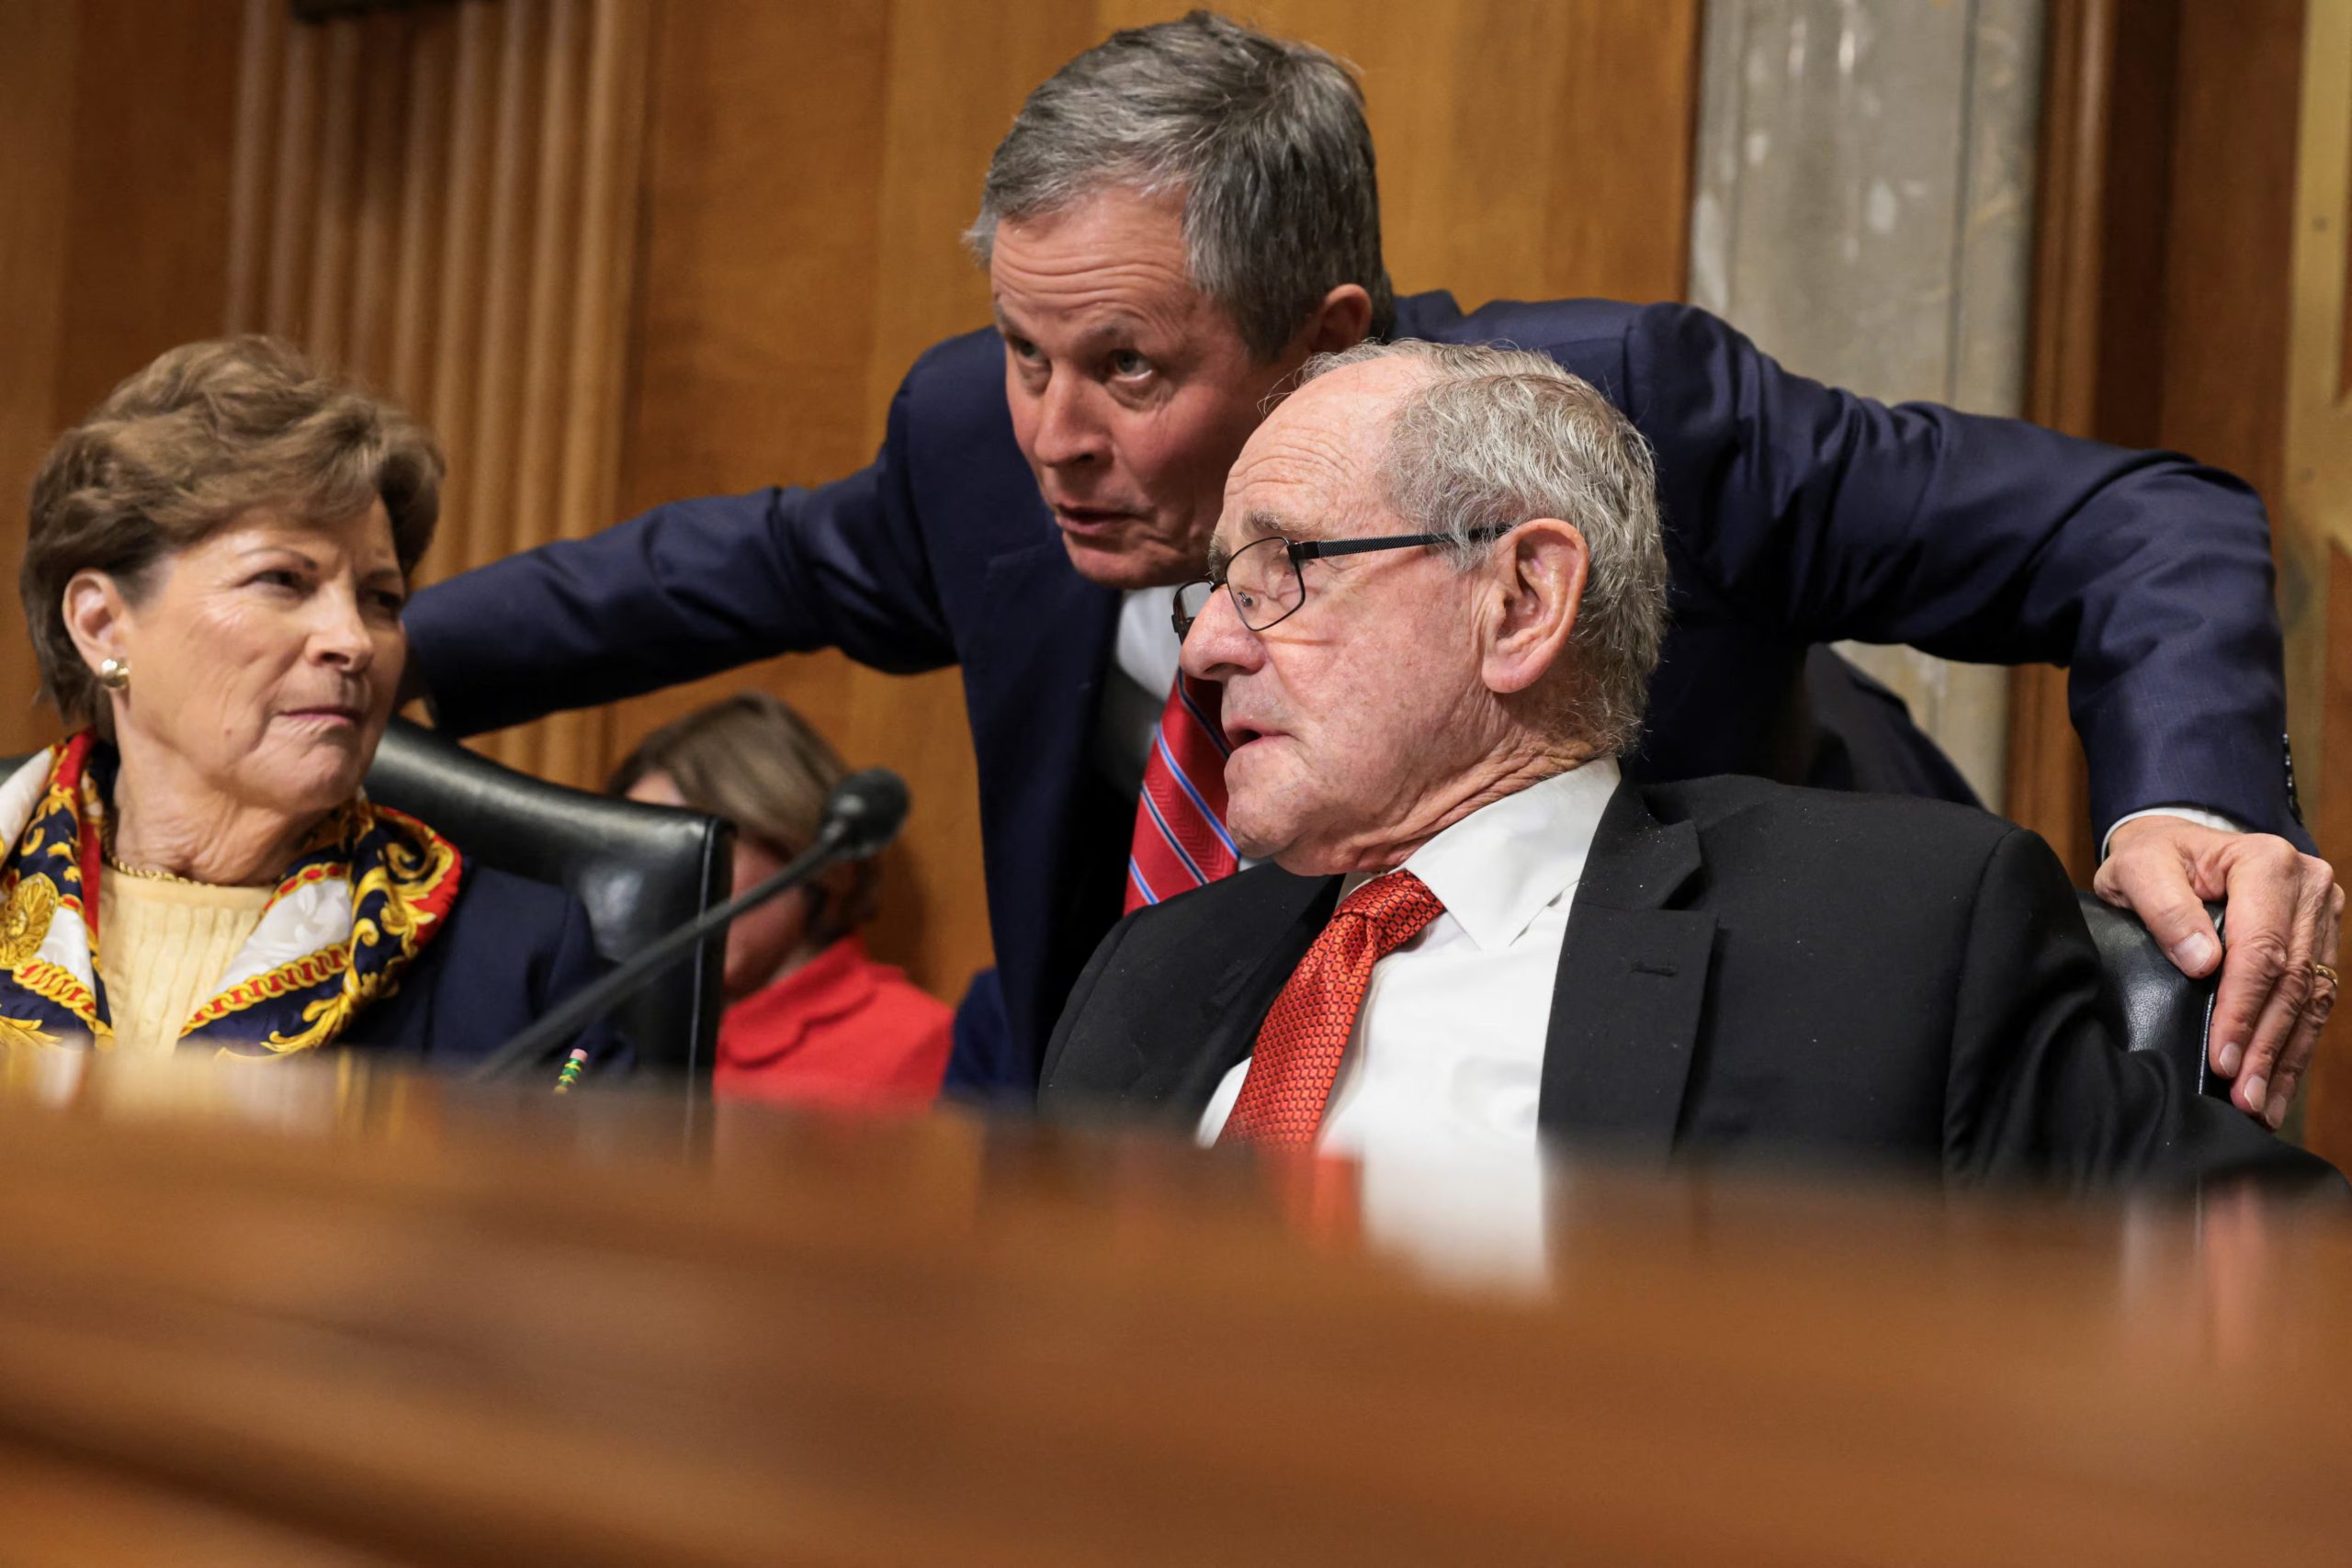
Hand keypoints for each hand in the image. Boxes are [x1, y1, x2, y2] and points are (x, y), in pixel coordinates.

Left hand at [2095, 816, 2341, 1126]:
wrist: (2176, 845)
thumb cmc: (2152, 857)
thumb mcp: (2139, 868)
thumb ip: (2165, 908)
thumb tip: (2202, 962)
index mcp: (2267, 863)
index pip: (2261, 950)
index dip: (2243, 1010)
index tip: (2224, 1058)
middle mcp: (2309, 886)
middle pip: (2293, 980)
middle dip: (2267, 1046)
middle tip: (2245, 1098)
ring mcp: (2321, 914)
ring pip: (2312, 997)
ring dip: (2287, 1057)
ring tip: (2262, 1106)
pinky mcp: (2320, 940)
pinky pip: (2315, 999)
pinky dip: (2296, 1045)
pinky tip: (2280, 1085)